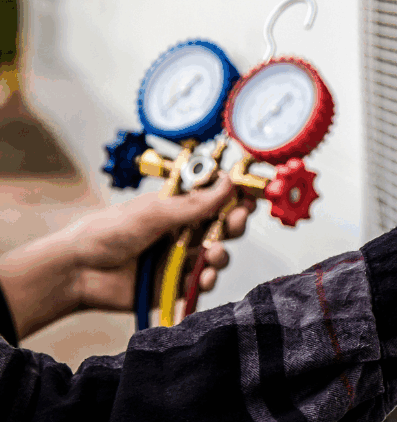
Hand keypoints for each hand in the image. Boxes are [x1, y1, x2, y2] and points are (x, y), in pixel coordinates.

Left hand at [70, 175, 255, 311]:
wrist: (78, 271)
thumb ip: (195, 204)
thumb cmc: (106, 232)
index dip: (234, 197)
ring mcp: (179, 258)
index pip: (214, 199)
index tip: (249, 195)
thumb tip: (228, 183)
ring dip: (221, 254)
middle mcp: (181, 231)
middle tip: (237, 220)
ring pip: (215, 255)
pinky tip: (203, 277)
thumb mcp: (154, 212)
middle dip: (234, 223)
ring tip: (214, 254)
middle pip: (222, 227)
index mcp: (176, 207)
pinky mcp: (174, 284)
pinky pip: (200, 282)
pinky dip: (206, 280)